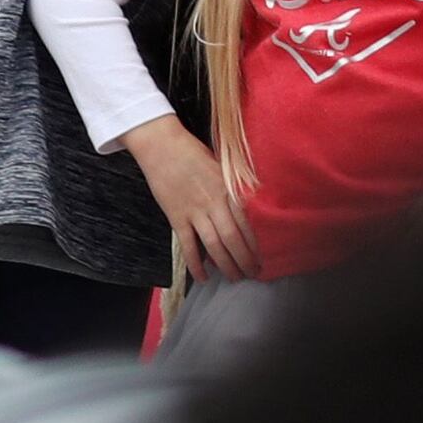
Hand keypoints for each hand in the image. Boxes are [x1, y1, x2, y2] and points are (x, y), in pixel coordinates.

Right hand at [123, 116, 257, 282]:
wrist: (162, 145)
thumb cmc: (192, 153)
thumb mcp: (221, 167)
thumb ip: (233, 188)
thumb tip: (247, 207)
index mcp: (227, 189)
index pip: (246, 224)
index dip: (254, 245)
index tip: (260, 259)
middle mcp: (214, 202)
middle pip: (233, 238)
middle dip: (244, 260)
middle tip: (252, 274)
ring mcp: (195, 211)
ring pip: (214, 245)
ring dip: (226, 265)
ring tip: (234, 278)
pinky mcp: (176, 217)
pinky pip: (188, 246)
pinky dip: (196, 264)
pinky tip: (203, 277)